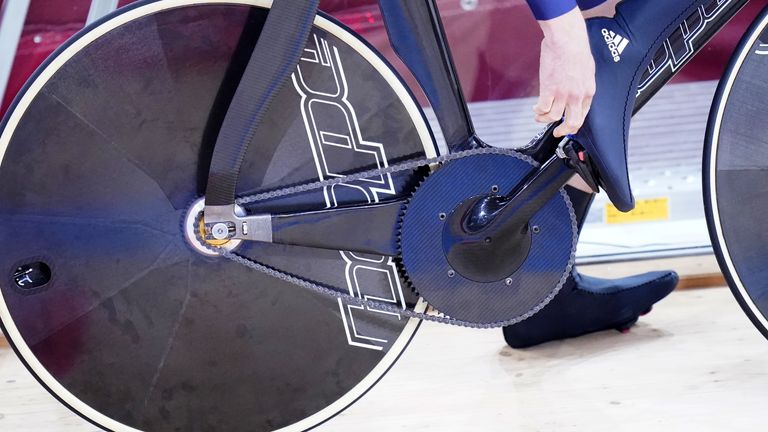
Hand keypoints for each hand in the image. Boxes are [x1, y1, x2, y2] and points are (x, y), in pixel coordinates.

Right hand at [534, 8, 595, 137]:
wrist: (567, 40)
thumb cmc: (576, 48)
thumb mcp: (587, 69)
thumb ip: (582, 82)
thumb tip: (576, 87)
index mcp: (588, 91)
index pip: (583, 115)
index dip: (574, 123)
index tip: (567, 125)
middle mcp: (577, 96)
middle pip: (573, 123)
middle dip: (563, 130)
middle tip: (556, 132)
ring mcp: (563, 94)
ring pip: (554, 117)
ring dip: (545, 119)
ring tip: (539, 117)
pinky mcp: (549, 90)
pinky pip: (543, 108)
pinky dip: (538, 111)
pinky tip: (535, 108)